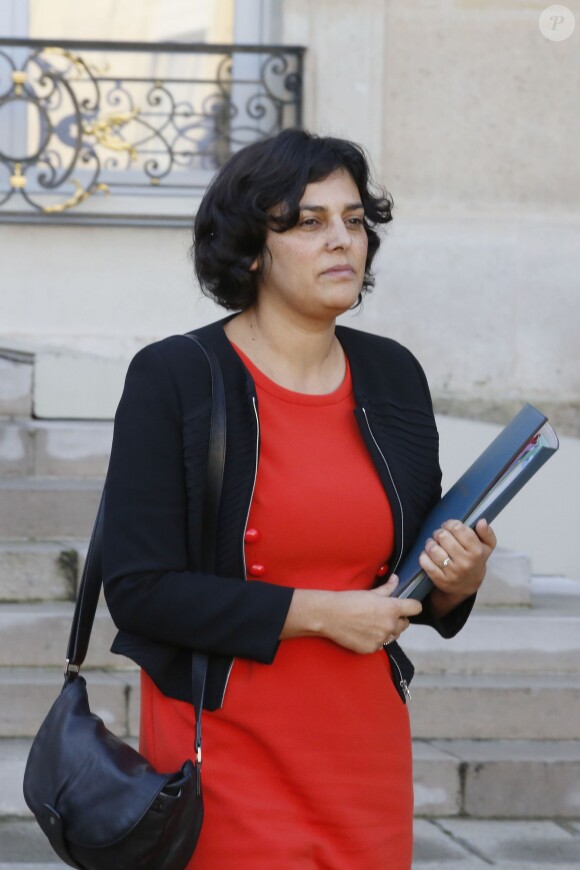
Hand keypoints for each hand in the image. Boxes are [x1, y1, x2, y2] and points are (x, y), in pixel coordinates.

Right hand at [281, 575, 422, 653]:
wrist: (330, 616)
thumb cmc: (349, 600)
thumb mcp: (370, 592)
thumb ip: (387, 588)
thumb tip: (396, 579)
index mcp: (392, 608)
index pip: (416, 608)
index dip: (413, 606)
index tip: (408, 606)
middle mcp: (390, 625)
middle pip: (405, 624)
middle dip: (398, 619)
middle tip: (384, 614)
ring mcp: (382, 639)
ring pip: (393, 635)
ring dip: (388, 630)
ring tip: (372, 623)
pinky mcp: (372, 649)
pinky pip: (380, 645)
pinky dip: (375, 640)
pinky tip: (364, 632)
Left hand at [419, 518, 496, 614]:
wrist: (468, 586)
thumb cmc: (476, 560)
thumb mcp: (487, 546)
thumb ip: (487, 532)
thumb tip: (481, 521)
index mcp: (477, 551)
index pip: (458, 528)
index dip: (450, 524)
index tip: (449, 526)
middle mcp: (465, 562)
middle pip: (443, 536)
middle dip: (439, 532)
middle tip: (440, 535)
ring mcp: (452, 572)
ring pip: (433, 549)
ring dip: (430, 543)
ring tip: (433, 543)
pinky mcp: (441, 580)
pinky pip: (425, 563)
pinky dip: (424, 555)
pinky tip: (428, 554)